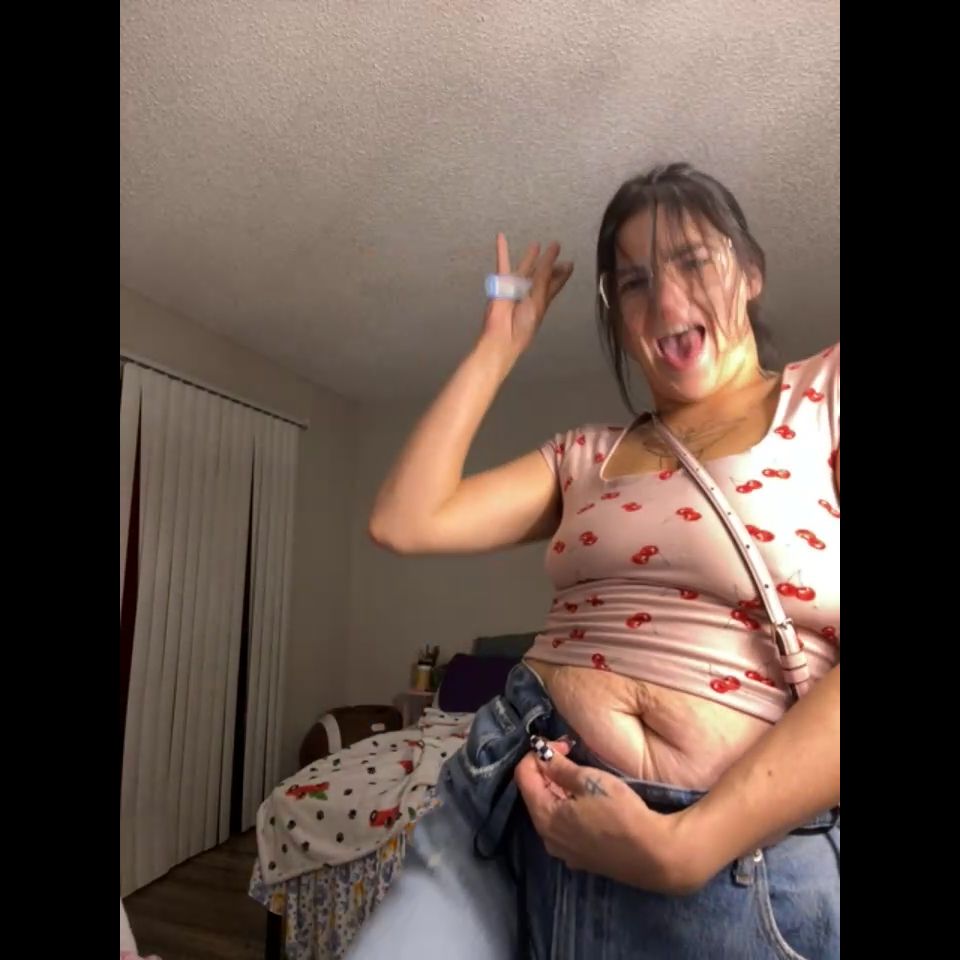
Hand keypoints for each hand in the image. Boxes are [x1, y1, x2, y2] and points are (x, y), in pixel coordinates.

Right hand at [481, 234, 572, 360]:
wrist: (502, 335)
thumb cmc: (523, 324)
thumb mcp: (539, 300)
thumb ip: (544, 277)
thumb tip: (551, 257)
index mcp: (543, 299)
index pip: (555, 283)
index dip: (563, 274)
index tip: (570, 264)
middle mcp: (530, 292)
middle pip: (542, 274)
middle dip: (549, 262)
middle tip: (555, 248)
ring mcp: (516, 287)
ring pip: (525, 267)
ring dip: (530, 256)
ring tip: (536, 244)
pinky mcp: (502, 283)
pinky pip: (502, 263)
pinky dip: (502, 250)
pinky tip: (501, 237)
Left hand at [514, 741, 705, 894]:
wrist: (654, 854)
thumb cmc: (621, 812)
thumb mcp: (589, 781)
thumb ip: (560, 766)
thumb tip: (540, 753)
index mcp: (544, 817)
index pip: (523, 776)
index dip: (538, 754)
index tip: (562, 745)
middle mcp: (547, 837)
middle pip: (535, 793)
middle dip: (548, 769)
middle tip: (570, 754)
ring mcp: (564, 851)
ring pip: (550, 810)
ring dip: (558, 787)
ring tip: (580, 774)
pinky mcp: (581, 858)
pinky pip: (564, 826)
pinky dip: (568, 807)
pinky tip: (587, 800)